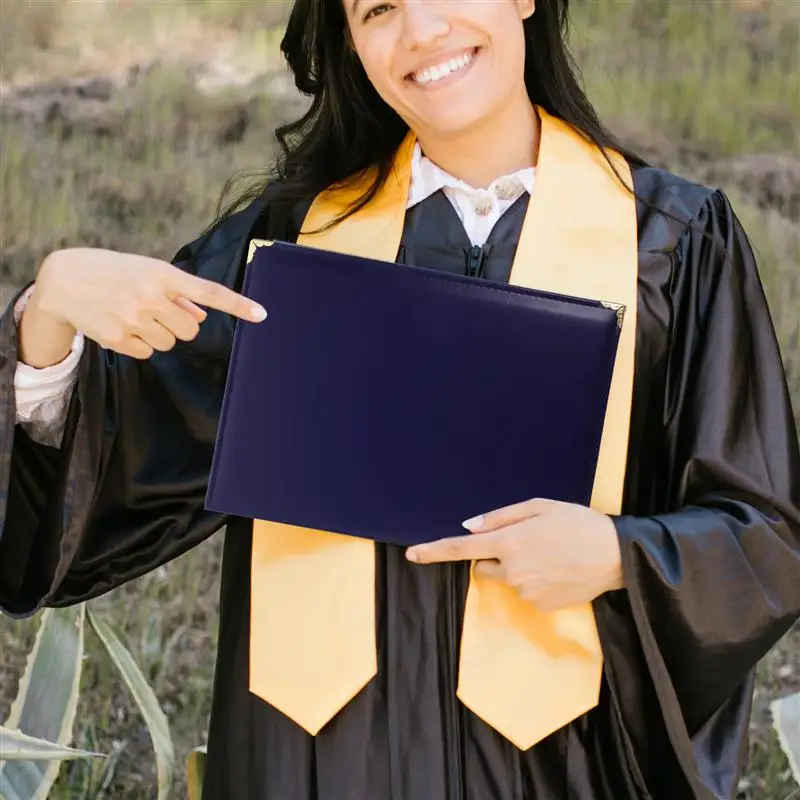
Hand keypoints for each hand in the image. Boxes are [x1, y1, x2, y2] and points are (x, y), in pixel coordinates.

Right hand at [30, 247, 266, 360]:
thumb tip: (201, 315)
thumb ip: (176, 293)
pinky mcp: (120, 339)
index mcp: (162, 274)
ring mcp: (134, 319)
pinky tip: (122, 326)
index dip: (237, 304)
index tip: (262, 314)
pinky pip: (149, 352)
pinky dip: (141, 344)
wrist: (63, 280)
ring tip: (135, 315)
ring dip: (160, 334)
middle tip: (158, 312)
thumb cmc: (114, 273)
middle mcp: (150, 296)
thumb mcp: (146, 271)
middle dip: (180, 325)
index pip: (209, 291)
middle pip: (191, 330)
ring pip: (170, 343)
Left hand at [406, 498, 623, 609]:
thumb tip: (469, 527)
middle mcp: (512, 571)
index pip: (460, 549)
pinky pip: (526, 592)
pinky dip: (535, 582)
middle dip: (493, 557)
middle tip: (524, 543)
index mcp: (508, 542)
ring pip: (506, 580)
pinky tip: (558, 570)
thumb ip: (500, 517)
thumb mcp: (539, 507)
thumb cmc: (577, 522)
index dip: (433, 551)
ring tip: (549, 554)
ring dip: (516, 569)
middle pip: (483, 567)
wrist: (616, 555)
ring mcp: (526, 592)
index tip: (411, 554)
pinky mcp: (541, 606)